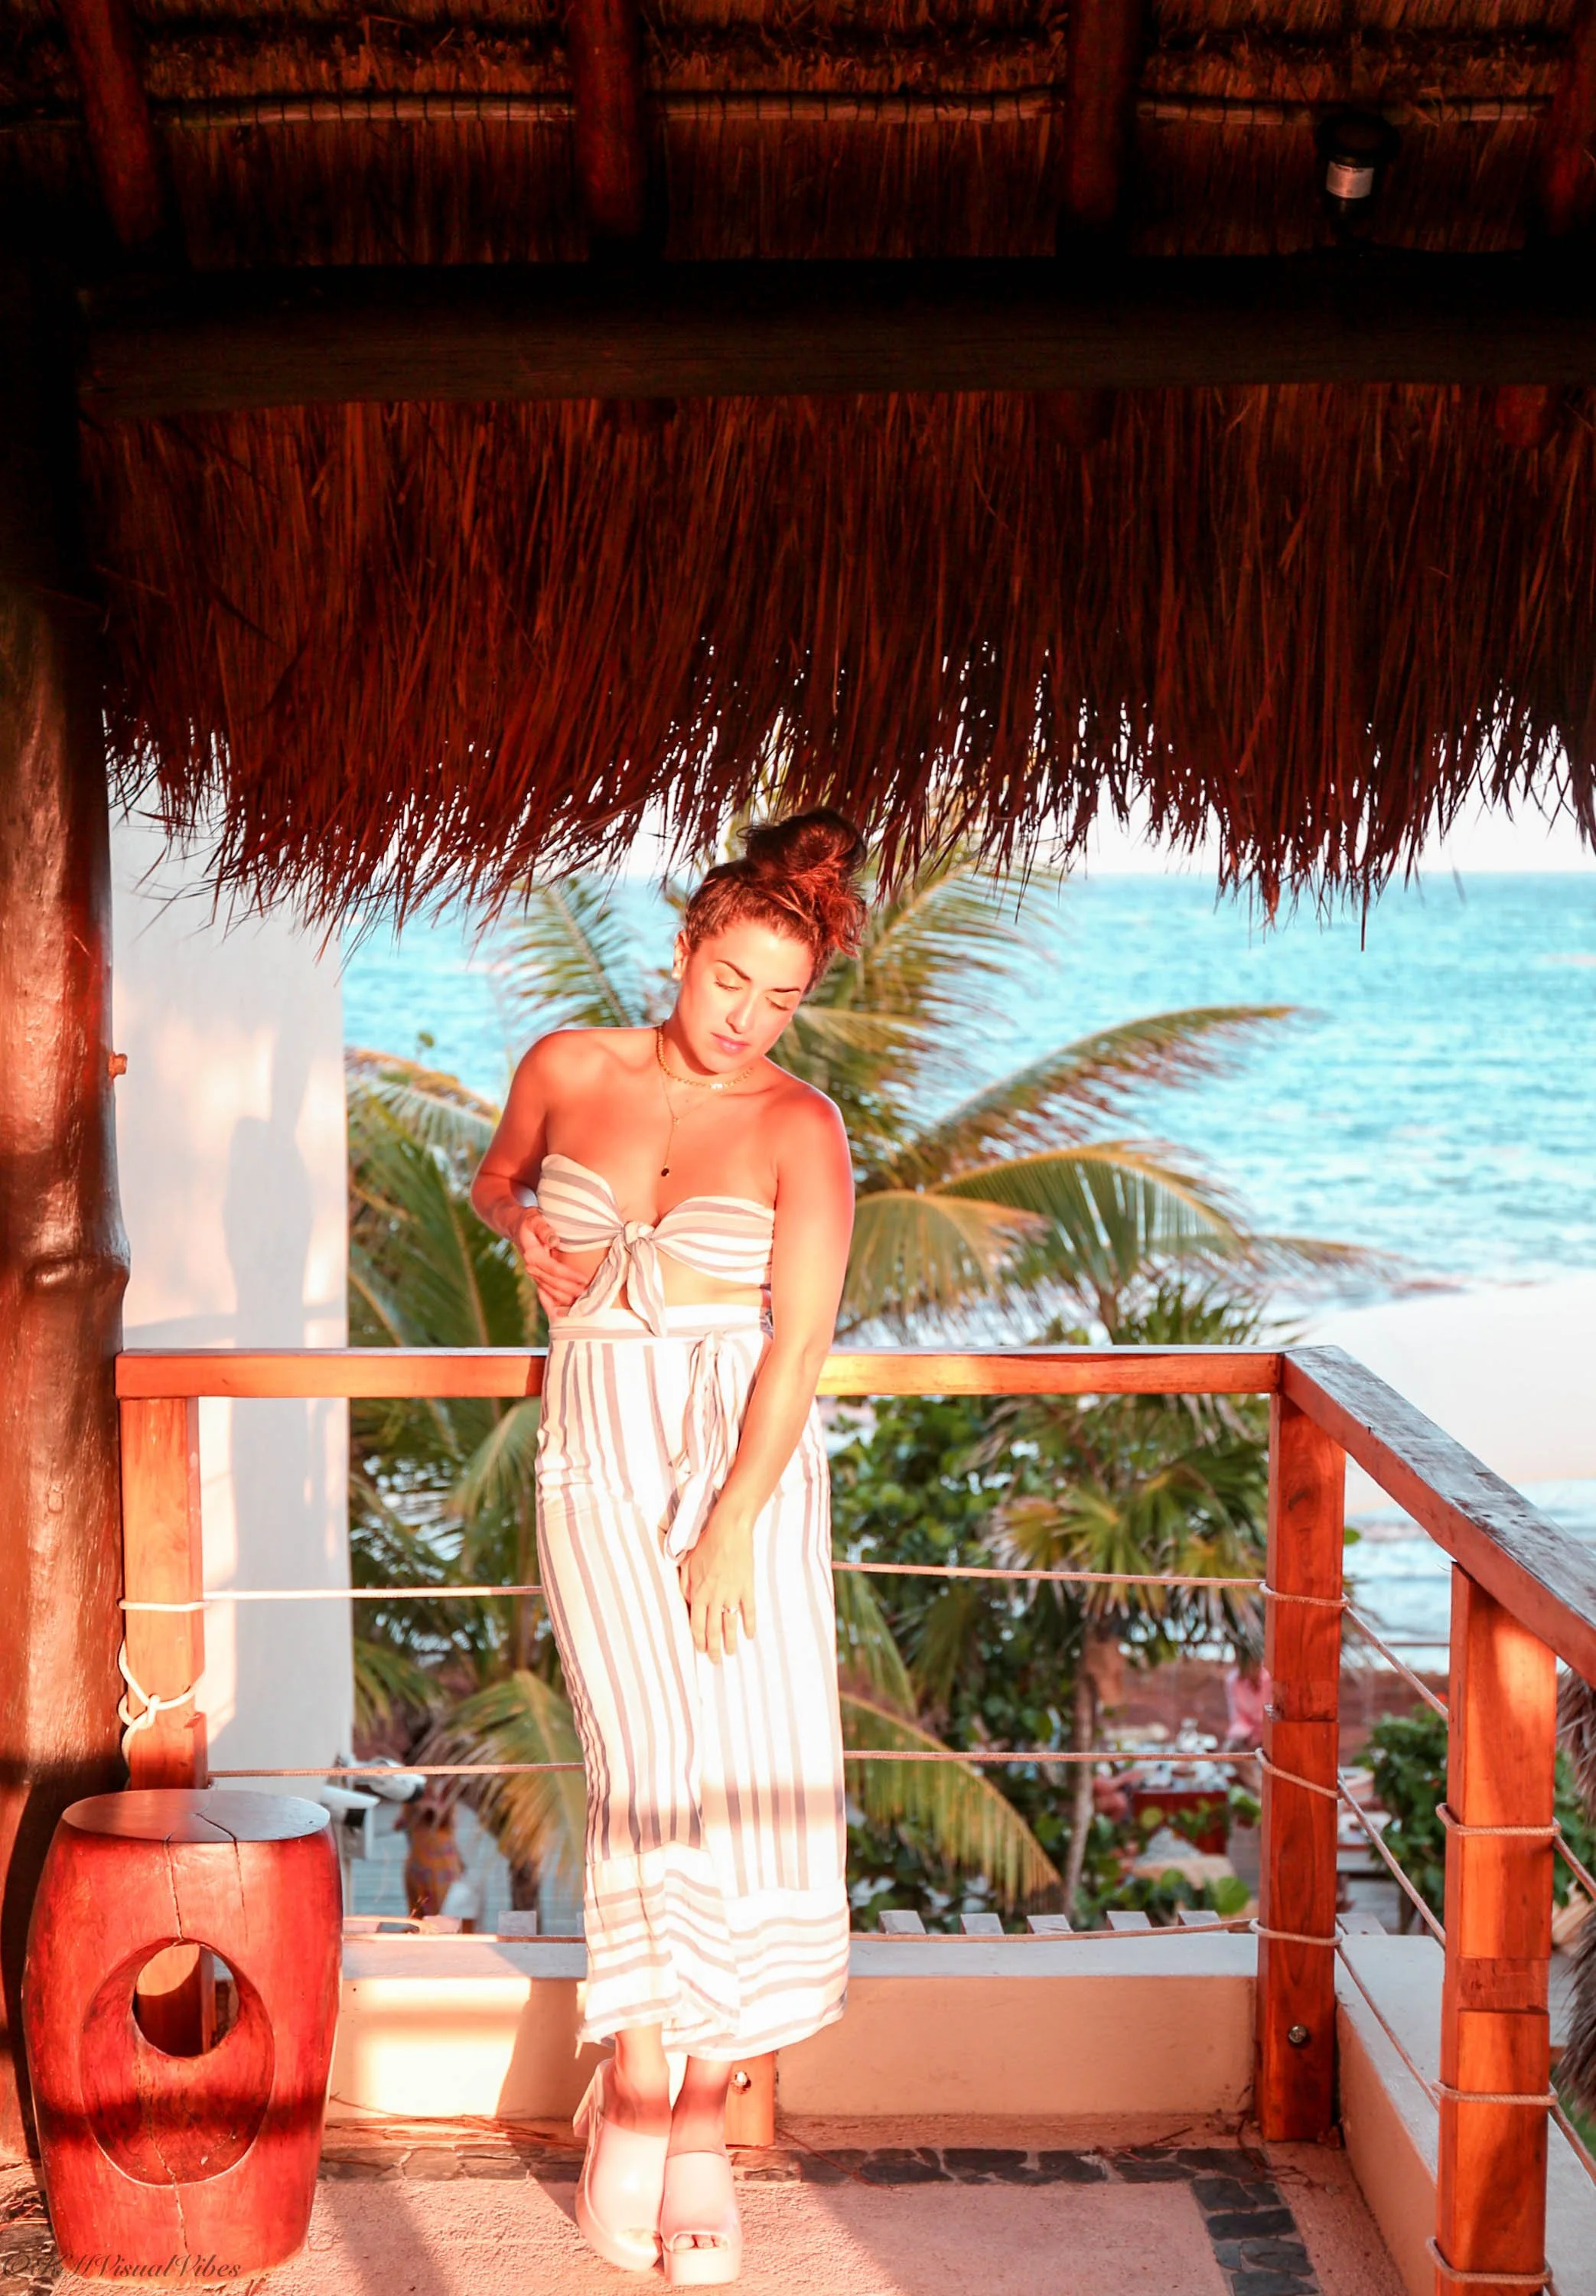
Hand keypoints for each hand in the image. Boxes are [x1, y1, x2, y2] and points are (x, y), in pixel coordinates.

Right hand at [510, 1207, 586, 1317]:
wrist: (515, 1226)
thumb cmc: (529, 1221)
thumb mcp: (535, 1218)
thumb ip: (544, 1229)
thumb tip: (554, 1240)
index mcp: (532, 1255)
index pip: (553, 1269)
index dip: (569, 1276)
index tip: (584, 1280)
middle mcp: (531, 1268)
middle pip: (553, 1283)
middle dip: (570, 1291)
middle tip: (588, 1296)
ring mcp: (533, 1274)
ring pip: (549, 1291)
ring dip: (564, 1300)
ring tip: (580, 1306)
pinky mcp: (536, 1277)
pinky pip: (543, 1294)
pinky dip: (551, 1305)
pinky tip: (558, 1316)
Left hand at [678, 1512, 756, 1662]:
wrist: (728, 1529)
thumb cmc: (705, 1542)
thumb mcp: (687, 1563)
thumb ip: (684, 1584)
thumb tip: (685, 1600)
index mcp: (698, 1592)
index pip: (696, 1623)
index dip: (698, 1639)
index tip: (700, 1650)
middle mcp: (714, 1597)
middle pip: (713, 1629)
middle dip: (714, 1647)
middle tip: (716, 1661)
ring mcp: (732, 1594)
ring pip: (730, 1624)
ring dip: (731, 1641)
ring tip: (731, 1653)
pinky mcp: (747, 1587)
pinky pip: (749, 1611)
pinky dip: (750, 1624)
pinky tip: (750, 1635)